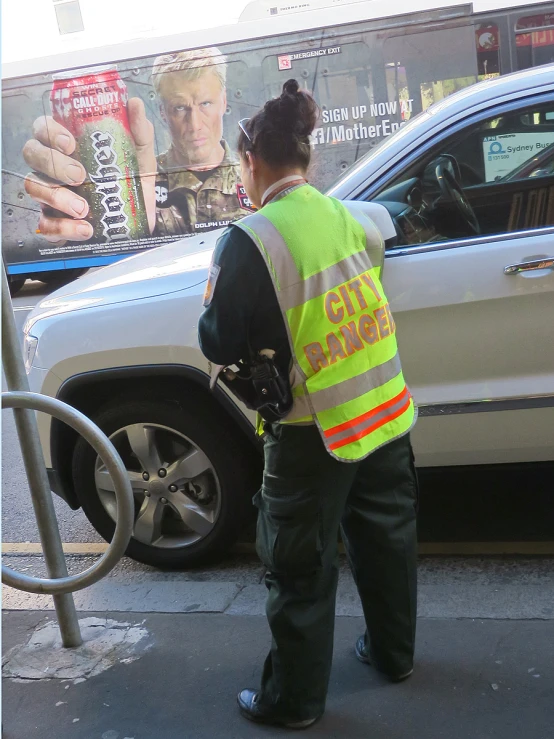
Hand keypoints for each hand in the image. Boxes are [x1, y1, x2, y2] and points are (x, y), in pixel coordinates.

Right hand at [23, 97, 156, 242]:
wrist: (140, 223)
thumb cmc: (133, 185)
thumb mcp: (141, 158)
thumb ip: (139, 132)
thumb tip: (134, 104)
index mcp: (67, 147)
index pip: (43, 128)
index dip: (49, 132)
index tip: (70, 143)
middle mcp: (53, 168)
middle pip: (31, 153)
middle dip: (53, 163)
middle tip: (79, 175)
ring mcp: (50, 196)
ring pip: (34, 187)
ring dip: (57, 197)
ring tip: (84, 208)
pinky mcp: (55, 224)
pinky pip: (45, 225)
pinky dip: (63, 229)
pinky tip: (85, 229)